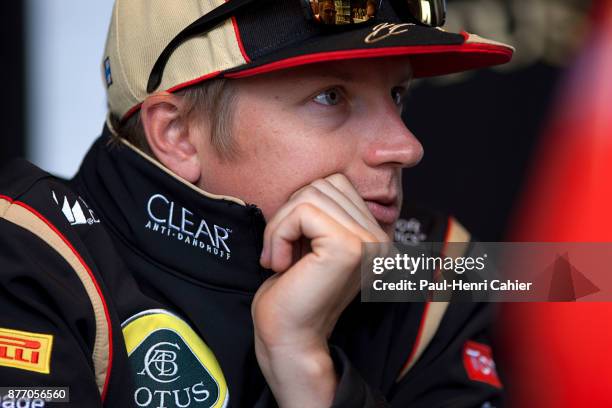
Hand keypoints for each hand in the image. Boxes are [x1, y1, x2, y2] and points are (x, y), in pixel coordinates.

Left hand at [252, 174, 389, 406]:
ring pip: (311, 194)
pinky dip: (279, 233)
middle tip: (279, 251)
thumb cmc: (293, 291)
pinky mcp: (349, 247)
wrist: (288, 337)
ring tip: (280, 259)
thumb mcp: (313, 241)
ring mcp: (369, 242)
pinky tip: (279, 264)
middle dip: (288, 213)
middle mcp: (380, 237)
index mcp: (375, 235)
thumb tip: (313, 179)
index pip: (336, 183)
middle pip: (323, 184)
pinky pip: (303, 210)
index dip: (302, 207)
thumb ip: (323, 210)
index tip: (291, 244)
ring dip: (281, 224)